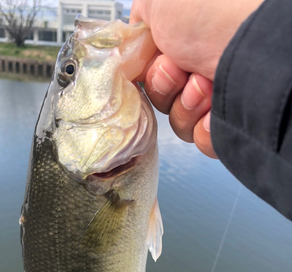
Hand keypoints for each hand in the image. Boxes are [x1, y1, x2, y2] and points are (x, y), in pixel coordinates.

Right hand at [131, 0, 263, 157]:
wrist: (253, 45)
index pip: (154, 70)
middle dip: (167, 86)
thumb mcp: (159, 0)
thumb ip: (141, 18)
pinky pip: (199, 139)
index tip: (161, 59)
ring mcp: (218, 97)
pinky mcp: (228, 124)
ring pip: (179, 120)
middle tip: (183, 70)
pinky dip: (203, 127)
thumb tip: (137, 41)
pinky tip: (215, 110)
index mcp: (189, 41)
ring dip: (186, 105)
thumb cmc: (212, 14)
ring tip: (206, 86)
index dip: (152, 70)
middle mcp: (204, 67)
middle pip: (163, 97)